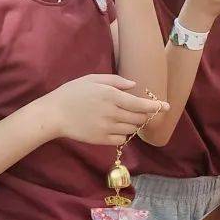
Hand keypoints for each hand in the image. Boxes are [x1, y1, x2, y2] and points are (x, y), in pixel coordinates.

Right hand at [40, 74, 168, 144]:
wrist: (53, 114)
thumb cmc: (72, 93)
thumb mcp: (93, 79)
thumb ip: (116, 81)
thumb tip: (134, 86)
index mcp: (111, 96)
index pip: (140, 105)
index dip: (156, 107)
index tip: (166, 107)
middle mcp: (112, 113)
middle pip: (139, 118)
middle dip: (145, 115)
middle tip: (141, 110)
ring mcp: (107, 128)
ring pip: (131, 129)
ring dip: (134, 123)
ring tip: (124, 117)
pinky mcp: (101, 140)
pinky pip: (121, 139)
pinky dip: (123, 134)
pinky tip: (115, 127)